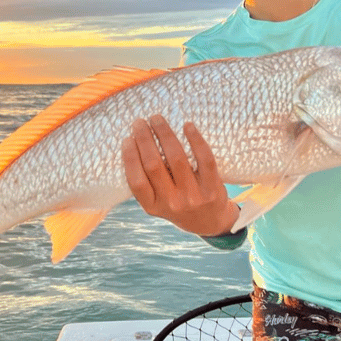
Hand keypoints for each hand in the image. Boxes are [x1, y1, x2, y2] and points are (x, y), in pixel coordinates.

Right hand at [122, 115, 239, 236]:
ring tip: (157, 119)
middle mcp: (172, 203)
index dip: (130, 158)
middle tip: (139, 122)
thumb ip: (147, 180)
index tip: (127, 138)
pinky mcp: (212, 188)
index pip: (136, 181)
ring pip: (177, 158)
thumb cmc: (178, 203)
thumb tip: (135, 141)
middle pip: (154, 165)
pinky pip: (204, 159)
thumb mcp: (157, 201)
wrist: (210, 221)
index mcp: (153, 206)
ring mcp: (193, 196)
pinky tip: (187, 125)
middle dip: (145, 139)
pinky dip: (195, 139)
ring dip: (165, 133)